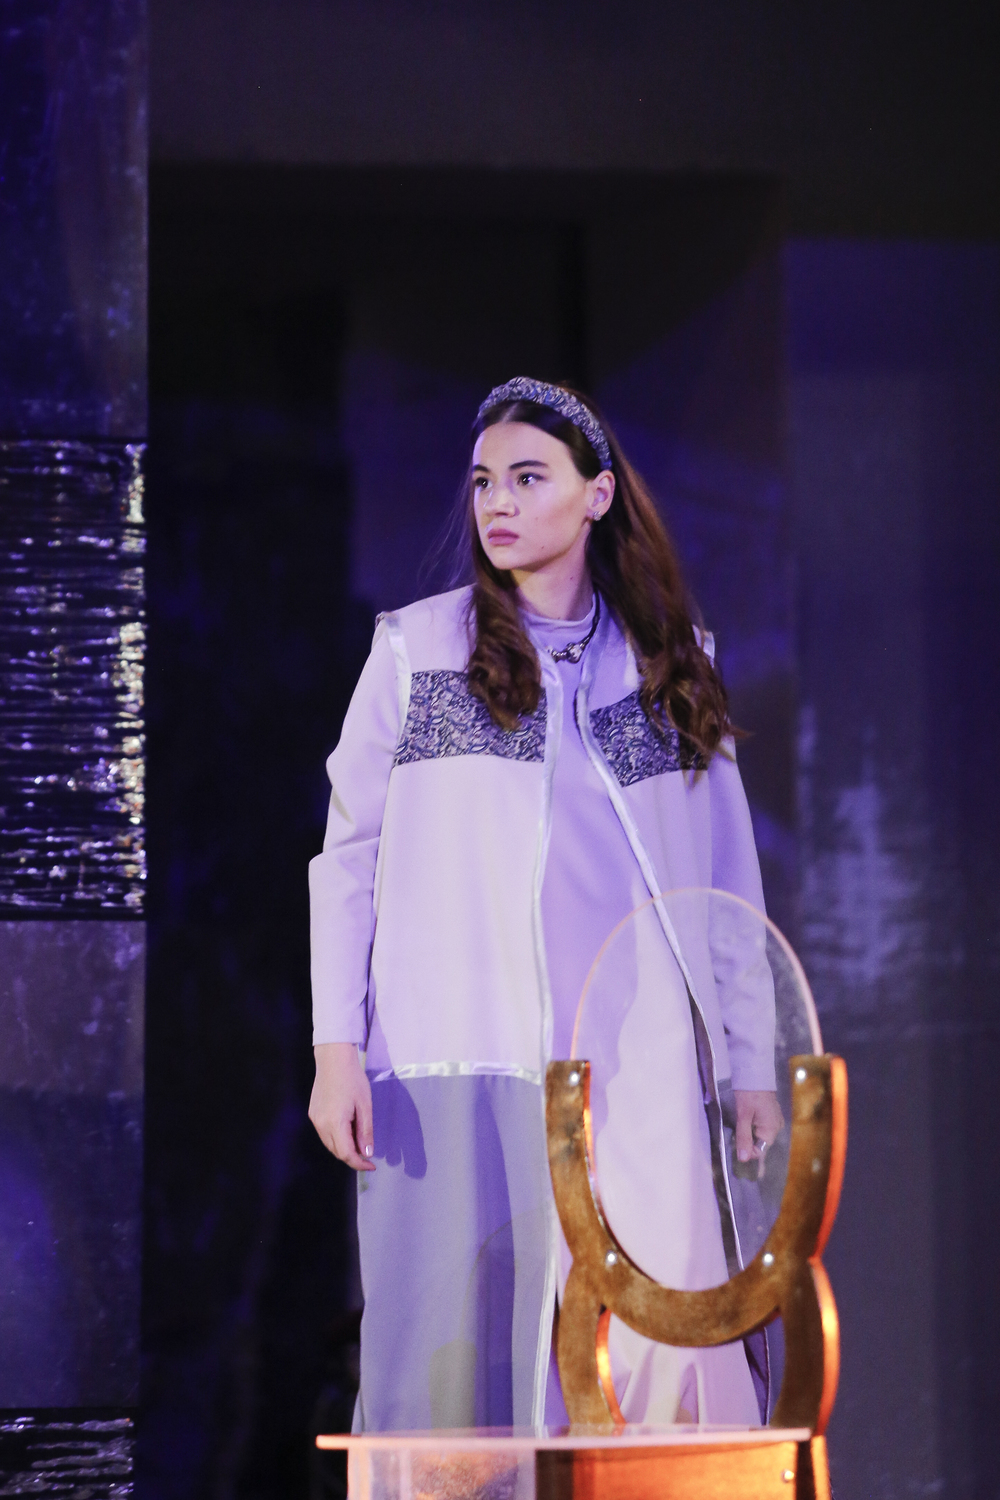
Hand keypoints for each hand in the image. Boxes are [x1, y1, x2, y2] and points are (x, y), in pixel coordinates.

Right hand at [309, 1043, 374, 1170]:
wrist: (333, 1059)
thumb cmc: (352, 1079)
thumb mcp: (365, 1105)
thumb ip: (365, 1131)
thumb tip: (367, 1153)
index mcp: (335, 1123)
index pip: (346, 1154)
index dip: (359, 1164)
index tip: (372, 1165)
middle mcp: (321, 1125)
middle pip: (337, 1151)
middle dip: (353, 1156)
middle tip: (368, 1153)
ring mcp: (314, 1119)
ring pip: (330, 1144)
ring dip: (344, 1148)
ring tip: (359, 1139)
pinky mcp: (313, 1114)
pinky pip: (324, 1134)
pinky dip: (337, 1138)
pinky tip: (347, 1129)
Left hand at [733, 1089, 783, 1179]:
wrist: (755, 1072)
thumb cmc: (748, 1093)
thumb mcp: (743, 1116)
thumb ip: (743, 1137)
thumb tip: (743, 1159)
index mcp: (772, 1129)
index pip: (760, 1151)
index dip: (747, 1151)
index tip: (735, 1147)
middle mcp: (777, 1127)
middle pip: (761, 1144)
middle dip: (748, 1143)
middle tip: (737, 1135)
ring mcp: (776, 1121)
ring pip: (761, 1136)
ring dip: (750, 1135)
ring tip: (741, 1127)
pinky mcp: (772, 1115)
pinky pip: (763, 1128)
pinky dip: (754, 1128)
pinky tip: (747, 1122)